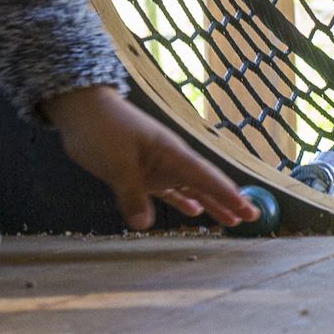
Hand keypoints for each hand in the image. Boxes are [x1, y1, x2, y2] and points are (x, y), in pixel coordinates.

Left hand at [44, 85, 259, 230]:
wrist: (81, 110)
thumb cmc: (102, 129)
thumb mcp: (115, 162)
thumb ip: (131, 193)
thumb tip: (144, 224)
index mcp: (170, 152)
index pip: (206, 176)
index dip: (228, 194)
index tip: (248, 210)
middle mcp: (169, 160)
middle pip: (205, 183)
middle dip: (228, 200)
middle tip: (251, 217)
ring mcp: (157, 165)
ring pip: (190, 188)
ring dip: (209, 203)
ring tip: (229, 221)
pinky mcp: (141, 172)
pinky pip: (168, 190)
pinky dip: (182, 200)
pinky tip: (193, 211)